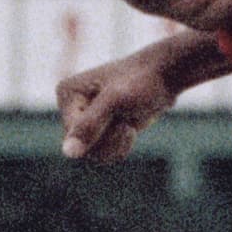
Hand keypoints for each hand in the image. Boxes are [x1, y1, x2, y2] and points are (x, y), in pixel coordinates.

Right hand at [56, 48, 182, 163]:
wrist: (165, 77)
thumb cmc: (141, 82)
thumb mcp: (115, 101)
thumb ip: (89, 125)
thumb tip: (68, 153)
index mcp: (67, 94)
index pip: (73, 135)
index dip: (101, 134)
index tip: (121, 117)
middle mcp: (71, 106)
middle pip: (82, 148)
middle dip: (110, 140)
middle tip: (127, 123)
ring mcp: (85, 119)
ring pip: (93, 154)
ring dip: (116, 144)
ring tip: (128, 124)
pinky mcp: (99, 128)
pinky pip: (103, 153)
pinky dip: (120, 146)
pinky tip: (129, 128)